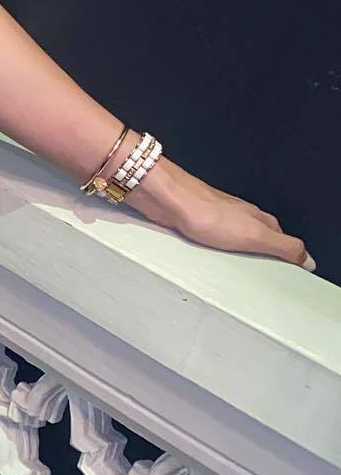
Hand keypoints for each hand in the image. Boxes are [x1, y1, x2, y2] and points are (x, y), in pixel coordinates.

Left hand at [126, 156, 314, 271]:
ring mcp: (215, 218)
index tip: (289, 268)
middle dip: (262, 254)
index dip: (286, 252)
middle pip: (258, 237)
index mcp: (257, 218)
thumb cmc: (205, 211)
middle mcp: (239, 215)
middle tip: (264, 273)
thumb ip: (282, 246)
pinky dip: (214, 251)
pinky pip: (210, 241)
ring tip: (238, 270)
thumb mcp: (255, 235)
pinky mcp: (194, 223)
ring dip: (237, 253)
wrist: (167, 201)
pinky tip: (210, 259)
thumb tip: (306, 257)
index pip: (281, 237)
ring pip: (233, 239)